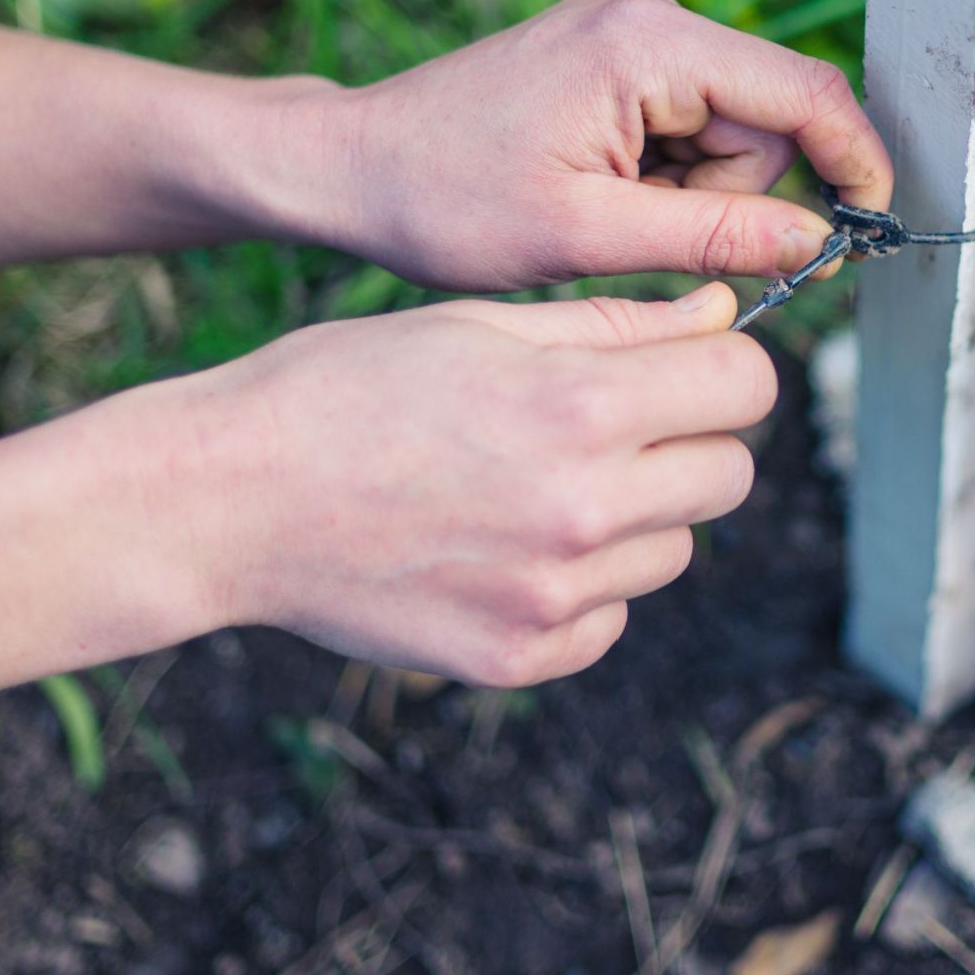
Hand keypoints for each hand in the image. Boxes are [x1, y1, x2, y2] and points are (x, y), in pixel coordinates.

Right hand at [136, 281, 770, 687]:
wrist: (227, 500)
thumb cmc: (344, 388)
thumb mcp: (478, 323)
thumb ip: (615, 327)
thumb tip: (719, 316)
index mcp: (581, 405)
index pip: (747, 384)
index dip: (721, 365)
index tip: (686, 365)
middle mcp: (585, 508)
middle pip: (730, 474)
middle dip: (689, 440)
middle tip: (611, 425)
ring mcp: (555, 596)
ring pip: (673, 548)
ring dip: (634, 516)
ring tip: (530, 485)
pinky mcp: (520, 657)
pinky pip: (610, 618)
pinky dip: (580, 588)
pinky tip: (499, 547)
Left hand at [311, 0, 892, 290]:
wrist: (353, 166)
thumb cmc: (446, 202)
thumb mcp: (585, 237)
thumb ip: (713, 237)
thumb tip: (819, 243)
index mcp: (644, 42)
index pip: (802, 93)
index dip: (853, 161)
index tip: (872, 228)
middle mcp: (648, 10)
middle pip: (768, 116)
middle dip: (734, 192)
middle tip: (646, 235)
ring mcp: (632, 22)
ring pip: (733, 124)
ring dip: (695, 188)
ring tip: (604, 212)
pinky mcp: (618, 45)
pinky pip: (692, 117)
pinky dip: (668, 169)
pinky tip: (601, 188)